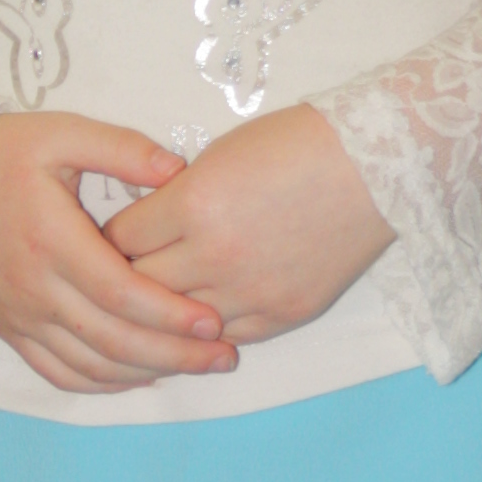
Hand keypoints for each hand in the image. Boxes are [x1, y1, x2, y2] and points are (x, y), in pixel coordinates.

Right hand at [0, 114, 240, 395]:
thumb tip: (180, 170)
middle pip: (112, 340)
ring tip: (193, 368)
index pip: (120, 294)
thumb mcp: (61, 132)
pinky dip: (100, 383)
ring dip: (144, 373)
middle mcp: (33, 288)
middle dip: (174, 354)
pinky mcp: (7, 328)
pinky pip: (56, 372)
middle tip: (223, 357)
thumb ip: (122, 149)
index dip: (169, 315)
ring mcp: (17, 315)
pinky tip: (137, 375)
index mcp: (51, 240)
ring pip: (88, 365)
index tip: (212, 322)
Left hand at [103, 106, 390, 343]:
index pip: (119, 239)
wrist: (374, 166)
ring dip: (163, 311)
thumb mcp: (218, 155)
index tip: (107, 241)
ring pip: (177, 321)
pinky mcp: (282, 314)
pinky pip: (223, 336)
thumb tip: (140, 230)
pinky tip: (196, 319)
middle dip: (124, 279)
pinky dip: (205, 328)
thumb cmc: (295, 145)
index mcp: (194, 204)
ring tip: (156, 302)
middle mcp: (215, 255)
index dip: (109, 240)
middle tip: (120, 275)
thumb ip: (174, 197)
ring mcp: (250, 291)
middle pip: (139, 286)